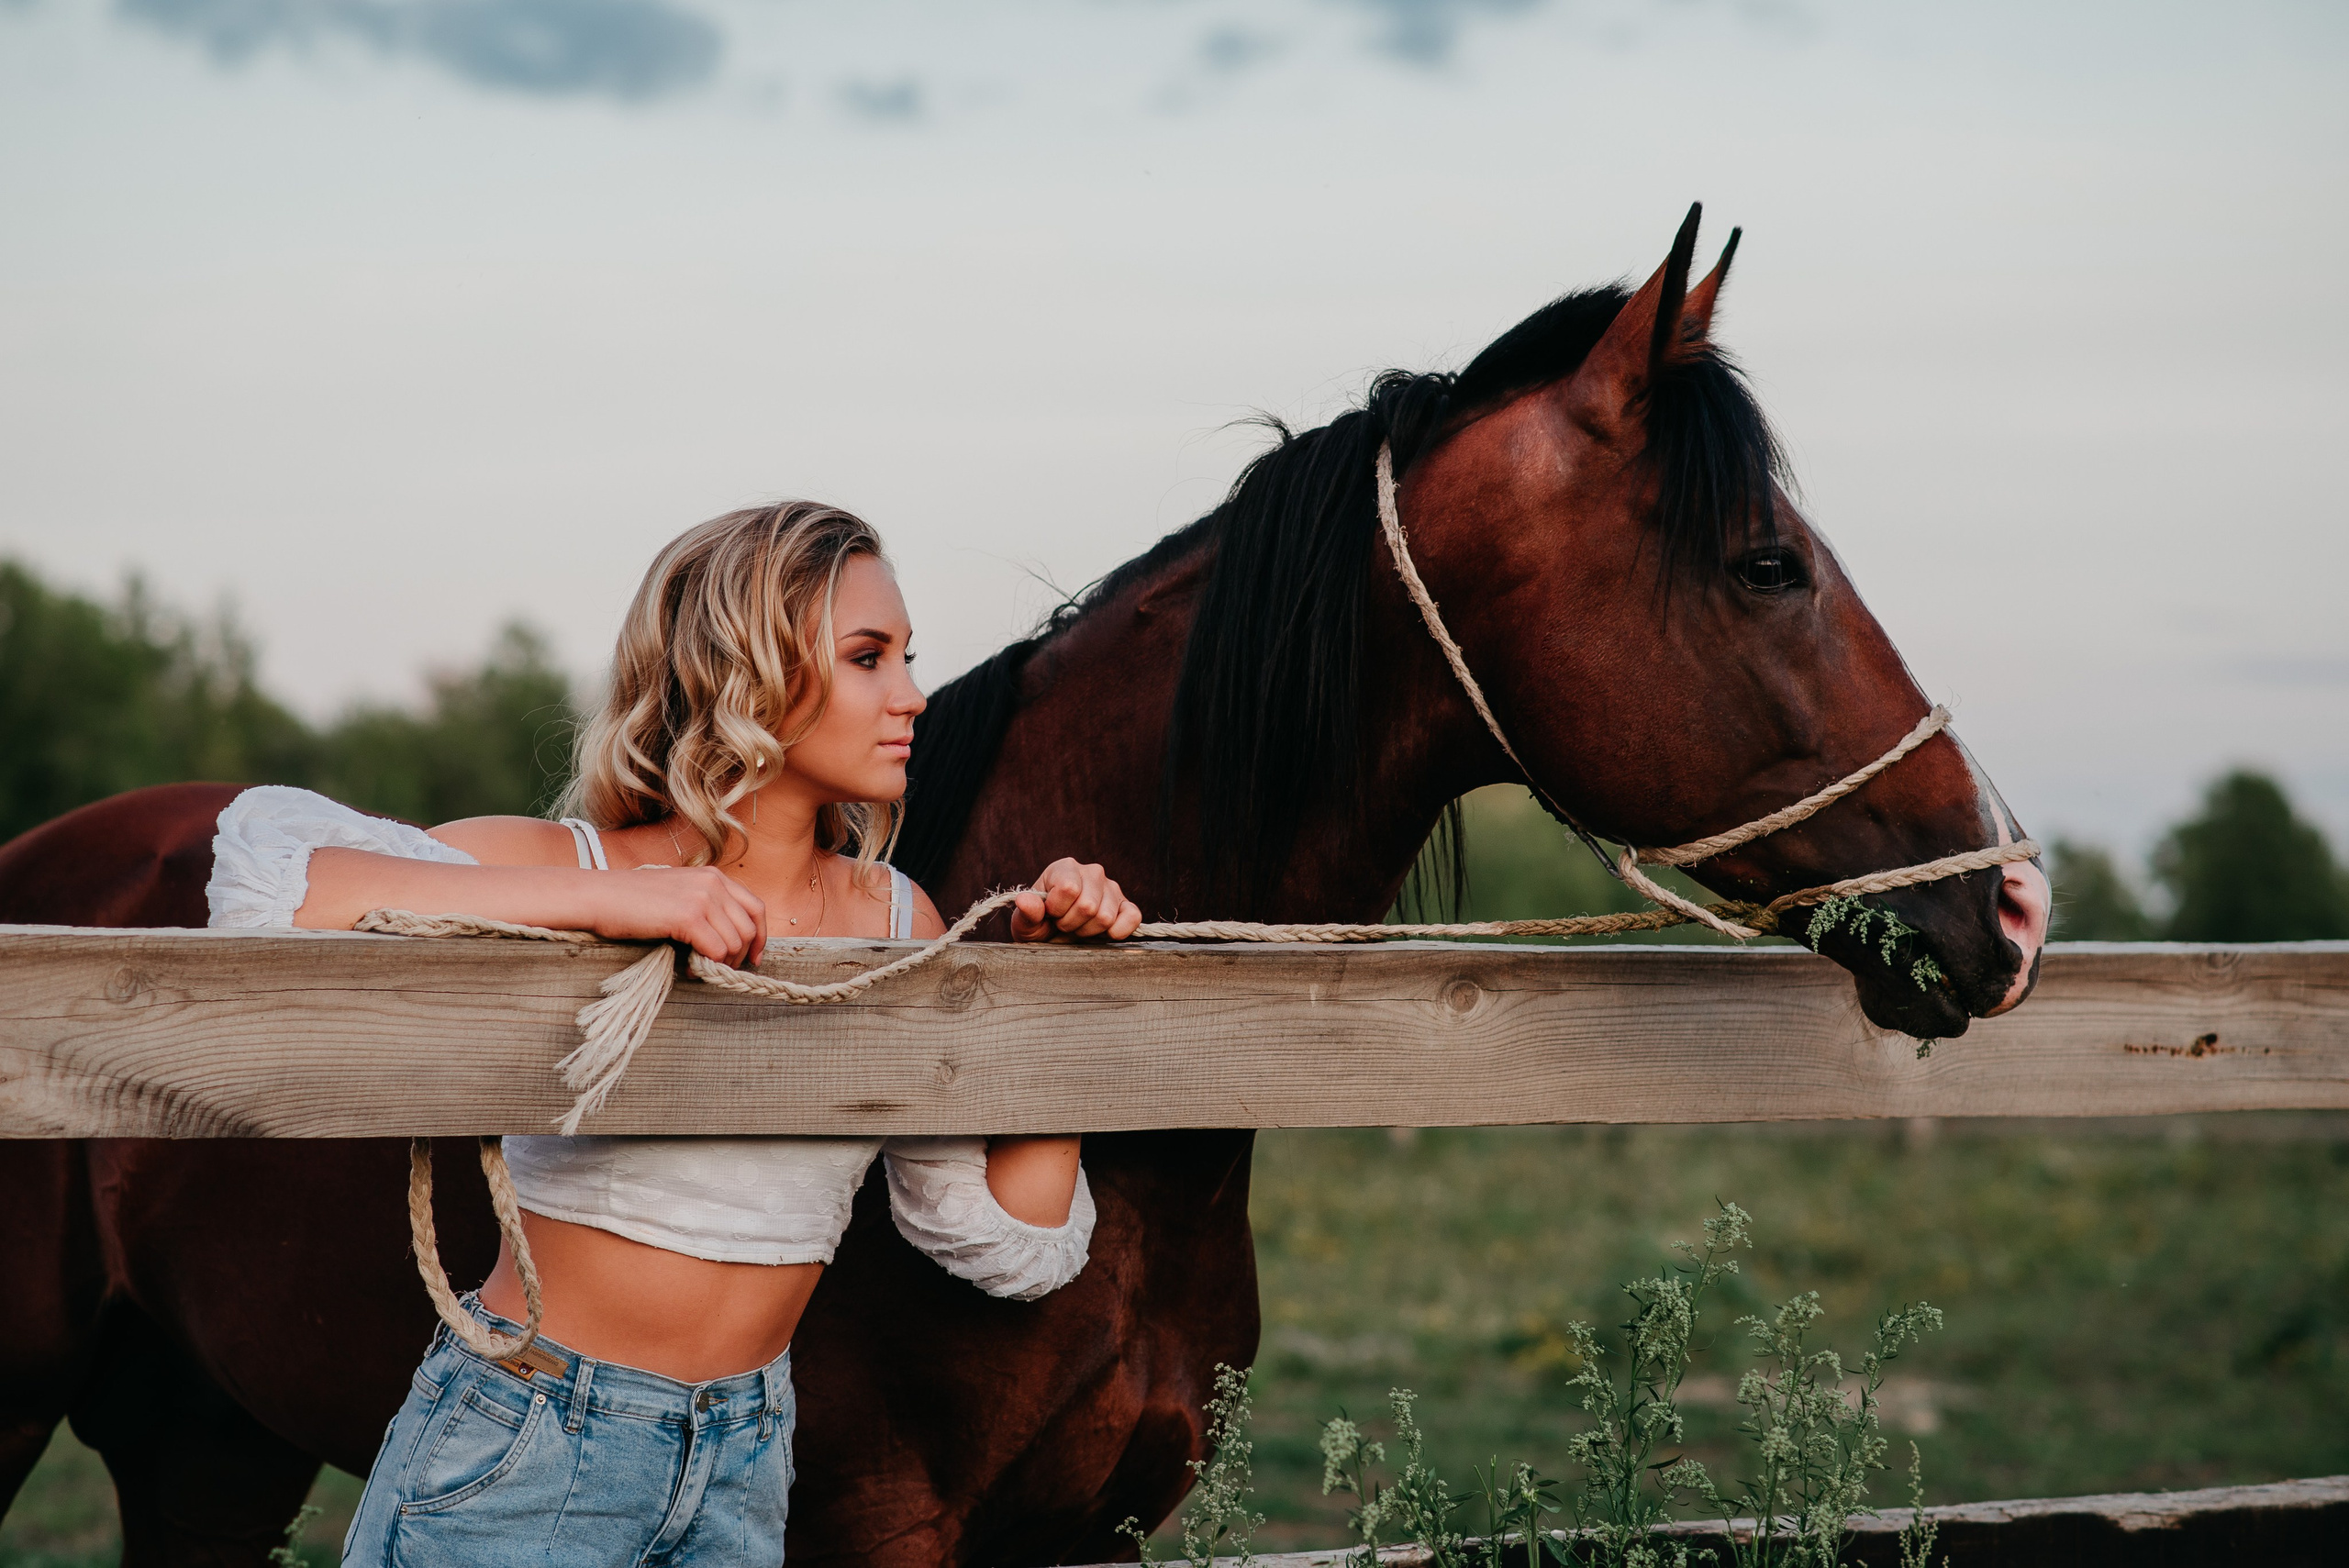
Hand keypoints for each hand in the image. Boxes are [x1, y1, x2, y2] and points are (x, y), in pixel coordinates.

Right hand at [593, 865, 767, 967]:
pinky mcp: (688, 916)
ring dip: (720, 964)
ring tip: (697, 968)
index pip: (756, 908)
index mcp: (713, 876)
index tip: (754, 958)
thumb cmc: (632, 901)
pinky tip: (687, 969)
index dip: (760, 937)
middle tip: (721, 970)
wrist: (599, 896)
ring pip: (734, 943)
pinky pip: (715, 950)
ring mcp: (702, 898)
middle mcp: (713, 883)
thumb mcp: (678, 894)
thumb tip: (728, 941)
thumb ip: (705, 907)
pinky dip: (705, 966)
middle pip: (750, 928)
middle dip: (741, 956)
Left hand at [1011, 859, 1141, 941]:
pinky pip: (1132, 917)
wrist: (1055, 938)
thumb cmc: (1040, 926)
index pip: (1069, 889)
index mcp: (1065, 867)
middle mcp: (1092, 872)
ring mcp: (1112, 888)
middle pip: (1088, 906)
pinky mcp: (1127, 905)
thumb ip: (1026, 913)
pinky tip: (1103, 933)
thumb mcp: (1025, 924)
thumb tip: (1026, 901)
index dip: (1057, 910)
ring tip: (1079, 927)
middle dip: (1072, 924)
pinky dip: (1118, 931)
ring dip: (1089, 931)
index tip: (1050, 914)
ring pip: (1105, 917)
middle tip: (1064, 925)